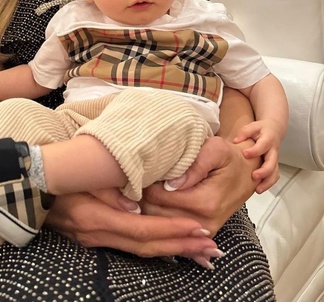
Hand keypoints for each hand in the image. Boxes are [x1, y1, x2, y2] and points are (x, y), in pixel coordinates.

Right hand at [45, 190, 220, 261]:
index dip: (171, 230)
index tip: (197, 229)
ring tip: (200, 251)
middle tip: (211, 247)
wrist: (26, 189)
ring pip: (140, 250)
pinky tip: (170, 248)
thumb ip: (108, 189)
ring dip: (172, 250)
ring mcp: (94, 240)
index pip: (142, 228)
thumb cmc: (56, 178)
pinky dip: (154, 248)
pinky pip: (130, 247)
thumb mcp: (80, 177)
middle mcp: (98, 234)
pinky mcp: (93, 239)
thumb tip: (135, 205)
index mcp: (96, 217)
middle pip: (146, 246)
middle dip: (180, 246)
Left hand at [139, 135, 259, 235]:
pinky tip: (154, 200)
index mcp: (205, 202)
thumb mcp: (215, 149)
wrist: (246, 172)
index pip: (157, 197)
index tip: (141, 168)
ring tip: (143, 186)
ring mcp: (201, 231)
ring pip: (157, 224)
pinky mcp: (199, 234)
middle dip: (141, 195)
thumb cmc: (228, 158)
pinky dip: (157, 217)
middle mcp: (203, 222)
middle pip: (153, 213)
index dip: (144, 182)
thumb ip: (195, 164)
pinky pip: (169, 230)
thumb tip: (172, 182)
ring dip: (146, 207)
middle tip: (137, 177)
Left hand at [233, 119, 281, 192]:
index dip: (255, 150)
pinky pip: (273, 176)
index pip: (263, 145)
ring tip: (258, 190)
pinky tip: (259, 189)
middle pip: (272, 163)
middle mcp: (273, 151)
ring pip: (275, 173)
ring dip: (267, 182)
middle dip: (264, 171)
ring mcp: (274, 159)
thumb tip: (235, 141)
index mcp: (268, 139)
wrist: (273, 130)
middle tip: (254, 176)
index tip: (245, 154)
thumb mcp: (252, 127)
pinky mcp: (273, 166)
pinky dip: (268, 184)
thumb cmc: (260, 129)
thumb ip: (244, 132)